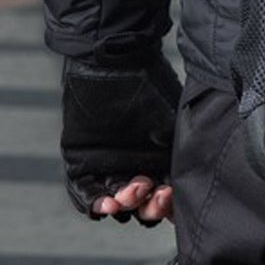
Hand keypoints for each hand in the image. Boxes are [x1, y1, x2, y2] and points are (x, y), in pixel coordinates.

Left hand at [60, 58, 181, 224]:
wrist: (113, 58)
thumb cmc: (148, 83)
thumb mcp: (169, 120)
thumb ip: (174, 151)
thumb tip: (184, 181)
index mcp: (159, 158)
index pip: (165, 194)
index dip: (167, 204)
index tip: (167, 196)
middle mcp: (134, 164)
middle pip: (140, 203)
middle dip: (145, 206)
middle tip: (146, 192)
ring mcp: (107, 163)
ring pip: (114, 200)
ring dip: (119, 206)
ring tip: (119, 201)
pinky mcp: (80, 159)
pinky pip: (83, 190)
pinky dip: (91, 202)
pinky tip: (102, 205)